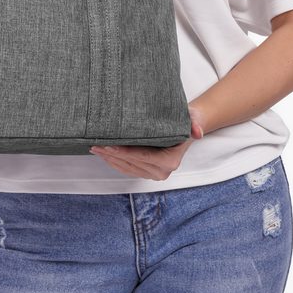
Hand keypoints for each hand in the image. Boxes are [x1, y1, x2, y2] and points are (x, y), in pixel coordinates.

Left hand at [89, 106, 205, 179]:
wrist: (186, 127)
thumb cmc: (186, 120)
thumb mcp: (192, 118)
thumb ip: (195, 125)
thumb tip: (197, 132)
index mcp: (170, 162)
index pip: (142, 158)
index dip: (124, 153)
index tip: (109, 146)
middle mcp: (162, 172)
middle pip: (131, 164)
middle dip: (112, 155)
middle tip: (95, 145)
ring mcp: (153, 174)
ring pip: (126, 168)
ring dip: (110, 159)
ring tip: (95, 148)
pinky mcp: (146, 172)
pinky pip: (127, 168)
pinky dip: (114, 161)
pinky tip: (104, 153)